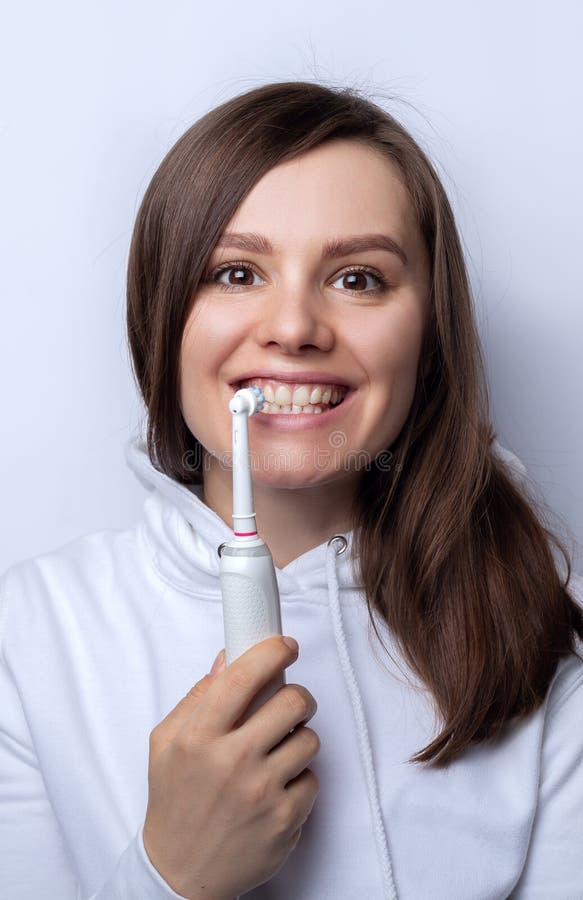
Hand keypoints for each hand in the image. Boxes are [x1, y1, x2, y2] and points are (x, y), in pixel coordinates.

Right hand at [143, 635, 319, 899]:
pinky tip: (276, 786)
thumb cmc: (174, 801)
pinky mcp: (285, 820)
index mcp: (198, 737)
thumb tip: (227, 659)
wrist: (181, 872)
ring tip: (276, 751)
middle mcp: (232, 762)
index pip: (243, 677)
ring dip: (298, 738)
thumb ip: (197, 697)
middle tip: (288, 703)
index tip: (284, 645)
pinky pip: (313, 777)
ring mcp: (262, 792)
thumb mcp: (166, 743)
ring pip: (309, 738)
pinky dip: (299, 777)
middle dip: (297, 695)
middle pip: (293, 701)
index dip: (272, 651)